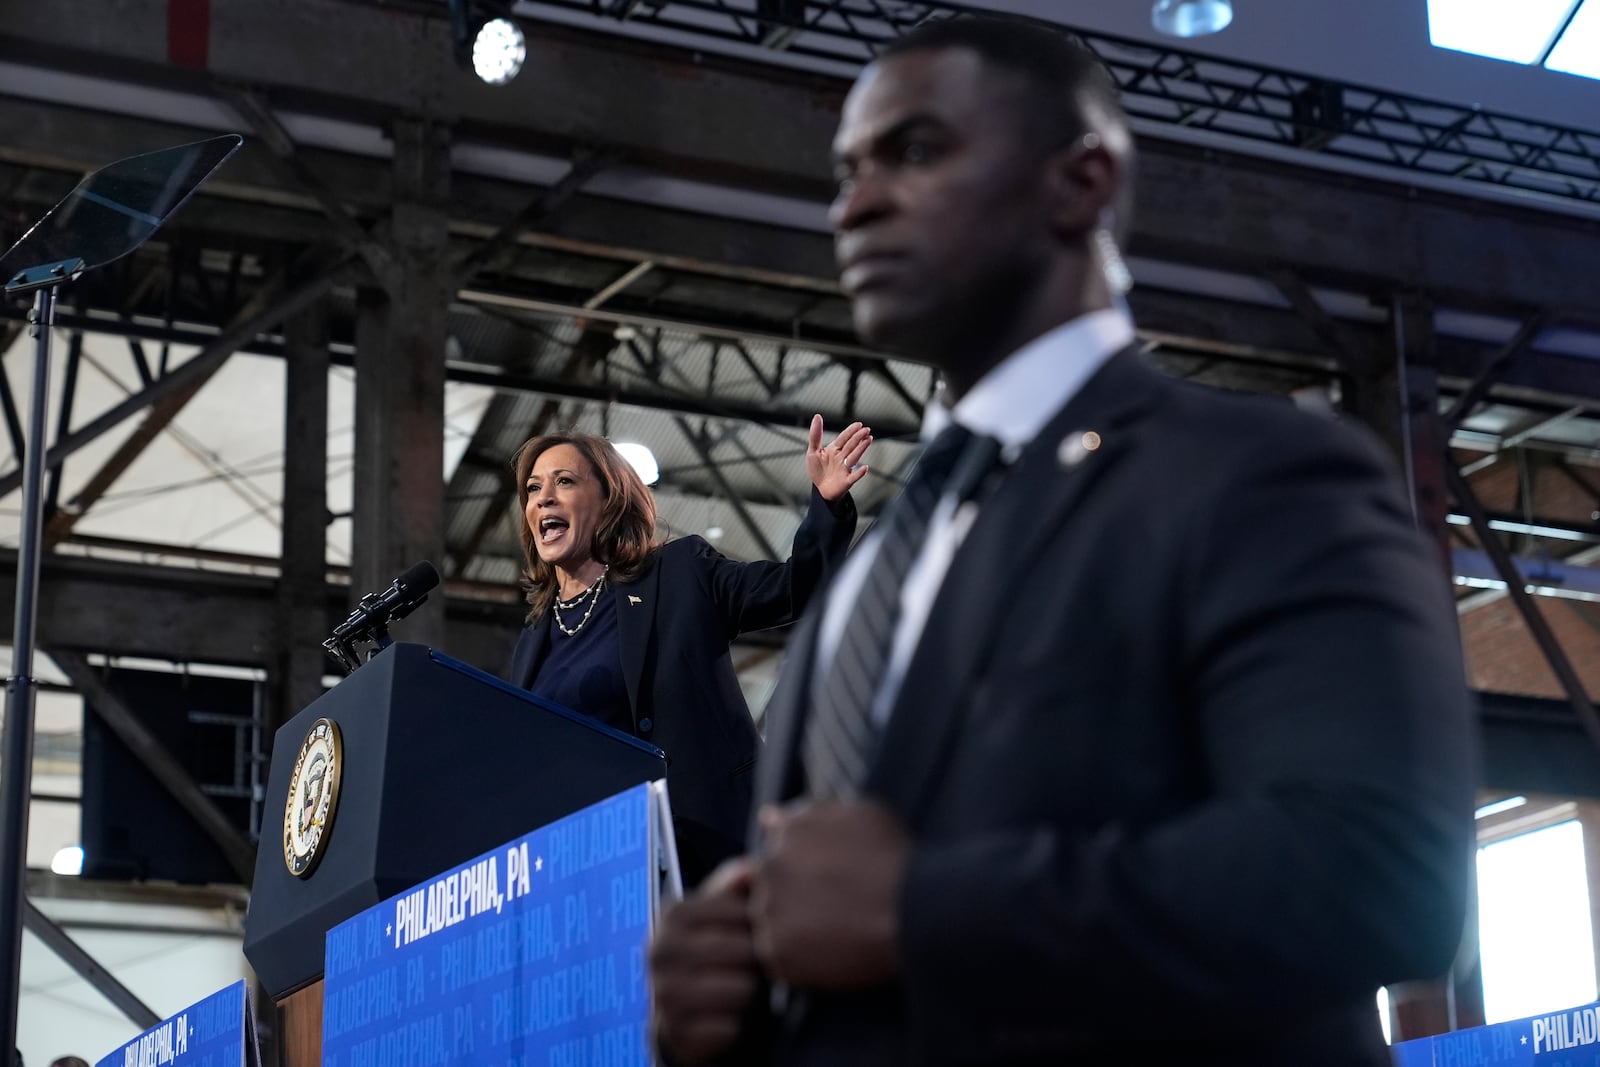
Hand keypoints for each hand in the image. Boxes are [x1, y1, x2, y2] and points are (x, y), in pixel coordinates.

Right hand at [650, 858, 762, 1065]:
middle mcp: (660, 951)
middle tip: (757, 965)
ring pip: (738, 991)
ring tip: (745, 989)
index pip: (738, 912)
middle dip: (759, 961)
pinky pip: (726, 1028)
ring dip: (750, 994)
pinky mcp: (672, 1031)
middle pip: (742, 952)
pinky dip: (735, 1025)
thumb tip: (753, 868)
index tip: (758, 932)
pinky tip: (730, 1018)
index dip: (758, 924)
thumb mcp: (724, 914)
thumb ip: (736, 887)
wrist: (684, 1008)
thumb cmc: (717, 950)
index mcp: (674, 914)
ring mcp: (662, 993)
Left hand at [750, 800, 909, 988]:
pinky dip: (794, 959)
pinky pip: (774, 958)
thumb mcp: (862, 815)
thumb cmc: (897, 861)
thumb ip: (810, 813)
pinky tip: (828, 953)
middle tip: (832, 908)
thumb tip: (767, 816)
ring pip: (766, 921)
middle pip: (765, 885)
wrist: (916, 915)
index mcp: (789, 833)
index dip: (798, 868)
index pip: (774, 849)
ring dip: (788, 927)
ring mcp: (772, 913)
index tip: (824, 881)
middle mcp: (771, 868)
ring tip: (832, 932)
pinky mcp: (779, 955)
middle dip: (790, 895)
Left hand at [806, 415, 871, 502]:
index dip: (851, 431)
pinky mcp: (847, 481)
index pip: (844, 438)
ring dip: (861, 449)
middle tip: (866, 430)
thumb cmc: (817, 470)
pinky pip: (854, 477)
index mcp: (835, 450)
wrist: (820, 489)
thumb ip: (815, 435)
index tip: (859, 424)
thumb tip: (817, 416)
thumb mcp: (813, 451)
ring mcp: (845, 469)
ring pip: (854, 457)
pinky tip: (865, 468)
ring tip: (868, 440)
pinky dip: (859, 473)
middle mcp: (842, 458)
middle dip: (858, 437)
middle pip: (851, 445)